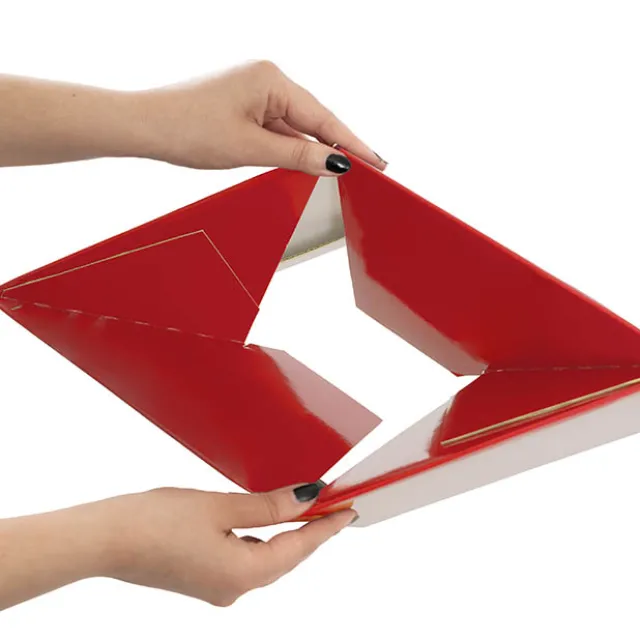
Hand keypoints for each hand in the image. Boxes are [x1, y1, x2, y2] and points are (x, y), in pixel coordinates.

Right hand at [100, 483, 354, 605]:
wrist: (103, 539)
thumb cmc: (156, 521)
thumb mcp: (221, 507)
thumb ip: (269, 507)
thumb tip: (307, 499)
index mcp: (243, 575)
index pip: (299, 548)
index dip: (327, 527)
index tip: (349, 511)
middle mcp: (233, 589)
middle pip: (285, 557)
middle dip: (310, 531)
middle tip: (332, 505)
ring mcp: (216, 587)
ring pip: (265, 558)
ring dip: (285, 534)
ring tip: (305, 508)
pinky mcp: (202, 578)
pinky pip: (245, 558)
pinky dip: (260, 539)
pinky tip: (264, 522)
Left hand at [134, 60, 386, 174]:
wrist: (143, 125)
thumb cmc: (188, 128)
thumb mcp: (251, 148)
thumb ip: (298, 157)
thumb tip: (335, 163)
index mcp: (271, 79)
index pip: (323, 119)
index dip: (352, 144)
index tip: (375, 162)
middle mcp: (265, 79)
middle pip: (312, 120)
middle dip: (336, 147)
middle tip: (367, 168)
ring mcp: (252, 91)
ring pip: (293, 127)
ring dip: (310, 150)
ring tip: (338, 171)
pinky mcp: (241, 104)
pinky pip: (275, 128)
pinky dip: (288, 147)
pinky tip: (301, 162)